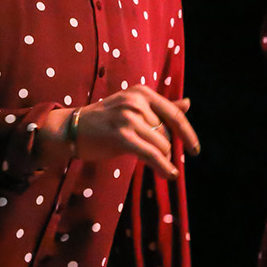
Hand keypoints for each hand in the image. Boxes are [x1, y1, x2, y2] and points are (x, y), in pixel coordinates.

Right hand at [43, 85, 198, 178]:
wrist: (71, 128)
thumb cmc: (104, 120)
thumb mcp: (133, 107)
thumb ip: (161, 108)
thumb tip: (189, 103)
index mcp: (141, 92)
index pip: (174, 114)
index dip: (187, 133)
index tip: (195, 150)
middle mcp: (136, 101)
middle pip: (165, 133)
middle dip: (163, 148)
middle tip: (151, 157)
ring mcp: (128, 117)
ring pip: (161, 145)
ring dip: (160, 159)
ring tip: (150, 162)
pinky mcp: (121, 135)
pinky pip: (151, 154)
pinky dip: (163, 166)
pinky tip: (169, 174)